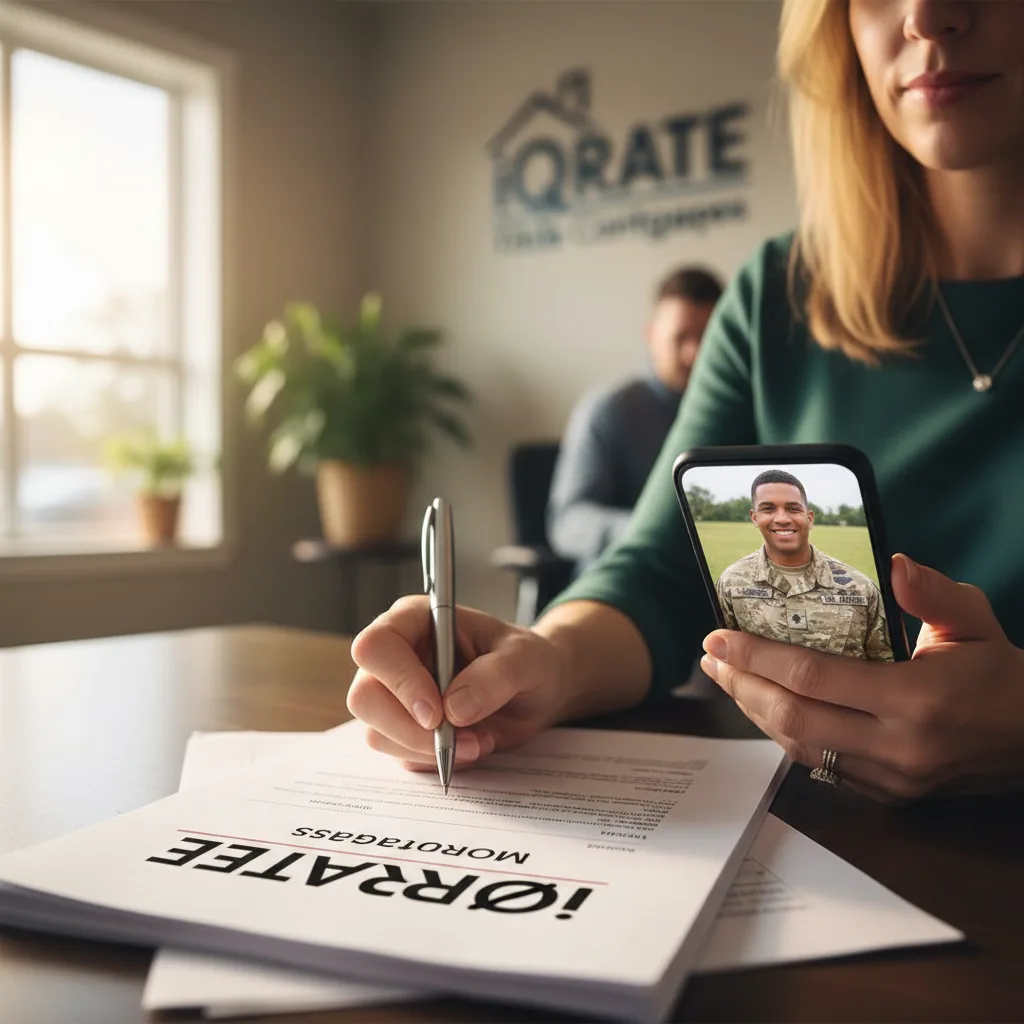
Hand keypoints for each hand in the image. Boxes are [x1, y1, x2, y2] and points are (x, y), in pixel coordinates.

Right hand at [347, 597, 569, 770]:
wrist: (535, 692)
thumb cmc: (526, 660)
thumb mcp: (526, 659)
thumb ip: (496, 675)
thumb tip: (454, 709)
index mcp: (415, 620)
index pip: (376, 646)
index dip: (399, 681)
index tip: (437, 712)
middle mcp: (396, 656)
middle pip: (364, 697)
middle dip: (410, 730)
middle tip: (461, 739)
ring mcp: (394, 695)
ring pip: (377, 733)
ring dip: (427, 749)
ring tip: (480, 741)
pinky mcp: (402, 729)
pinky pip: (399, 755)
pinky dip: (434, 761)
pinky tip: (470, 746)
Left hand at [700, 554, 1023, 800]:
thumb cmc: (1003, 677)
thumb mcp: (975, 621)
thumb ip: (933, 592)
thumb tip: (894, 563)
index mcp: (915, 699)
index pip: (812, 678)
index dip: (757, 656)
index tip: (718, 638)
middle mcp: (897, 746)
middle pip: (792, 718)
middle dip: (742, 685)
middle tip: (713, 658)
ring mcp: (890, 778)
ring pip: (799, 748)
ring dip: (755, 712)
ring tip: (729, 679)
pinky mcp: (888, 793)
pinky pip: (820, 766)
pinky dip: (785, 735)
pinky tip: (767, 708)